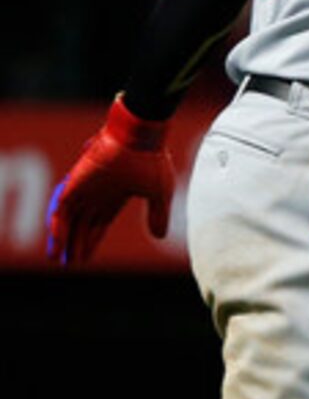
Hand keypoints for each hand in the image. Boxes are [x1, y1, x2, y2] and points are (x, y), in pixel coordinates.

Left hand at [46, 98, 173, 264]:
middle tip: (69, 263)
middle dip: (75, 243)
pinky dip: (57, 224)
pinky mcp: (76, 182)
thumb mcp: (160, 193)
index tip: (85, 257)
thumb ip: (158, 215)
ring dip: (62, 238)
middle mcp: (97, 192)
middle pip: (82, 223)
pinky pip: (60, 207)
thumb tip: (159, 236)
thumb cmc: (152, 159)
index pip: (100, 222)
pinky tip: (57, 241)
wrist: (140, 135)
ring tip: (57, 258)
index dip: (92, 240)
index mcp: (116, 194)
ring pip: (68, 218)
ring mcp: (85, 187)